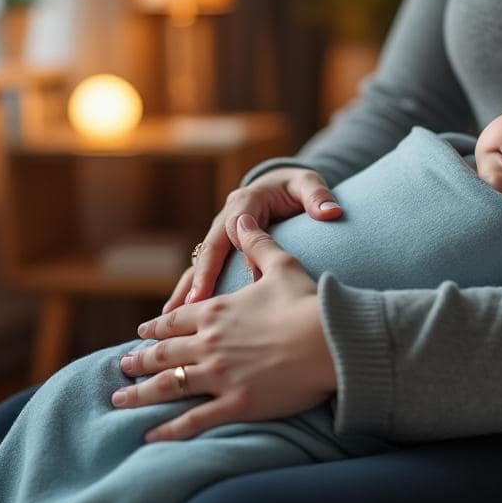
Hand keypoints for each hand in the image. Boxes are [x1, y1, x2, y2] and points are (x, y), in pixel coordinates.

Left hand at [114, 215, 338, 441]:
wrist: (332, 341)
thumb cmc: (309, 303)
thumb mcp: (282, 264)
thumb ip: (257, 241)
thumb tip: (241, 217)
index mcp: (216, 312)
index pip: (175, 321)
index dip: (155, 328)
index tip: (141, 334)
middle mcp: (209, 343)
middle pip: (163, 354)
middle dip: (138, 360)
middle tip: (121, 365)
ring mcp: (219, 376)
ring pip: (168, 386)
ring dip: (139, 393)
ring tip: (119, 399)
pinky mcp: (235, 404)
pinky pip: (193, 420)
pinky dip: (168, 429)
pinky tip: (149, 436)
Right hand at [163, 167, 341, 313]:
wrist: (281, 186)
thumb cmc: (295, 188)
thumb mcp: (308, 184)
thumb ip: (318, 196)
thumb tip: (331, 211)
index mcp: (245, 202)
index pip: (233, 229)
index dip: (231, 256)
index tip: (239, 280)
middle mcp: (226, 219)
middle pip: (209, 249)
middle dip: (199, 278)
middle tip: (191, 306)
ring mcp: (220, 236)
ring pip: (198, 264)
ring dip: (185, 290)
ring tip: (170, 318)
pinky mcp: (220, 251)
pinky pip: (201, 272)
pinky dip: (190, 293)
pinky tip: (177, 318)